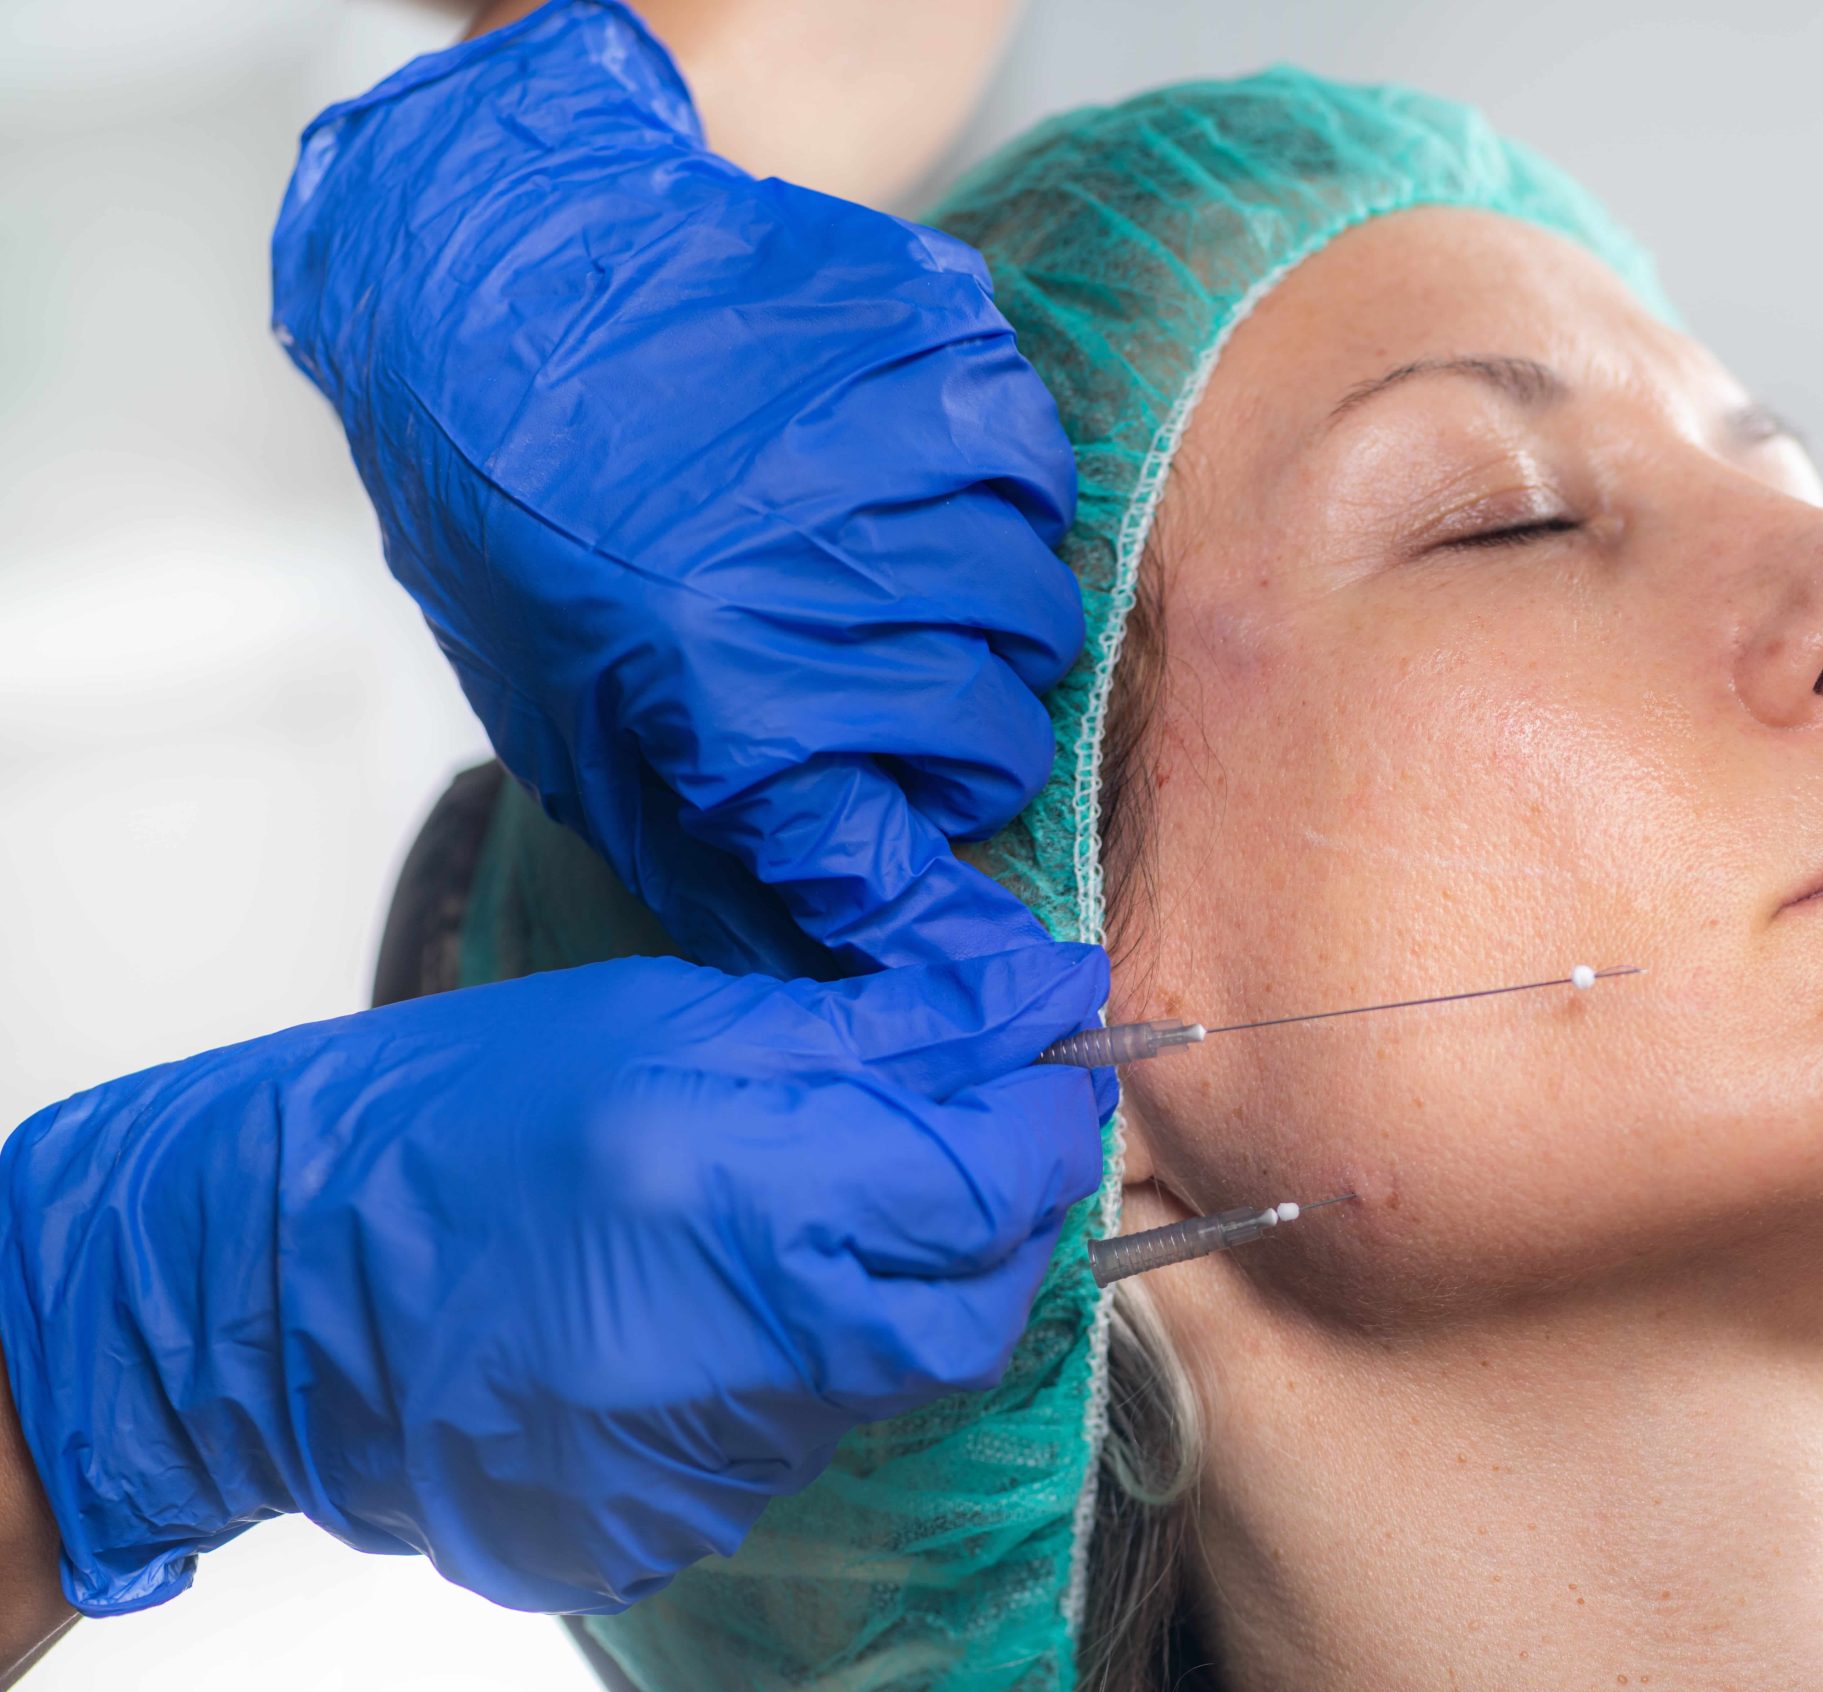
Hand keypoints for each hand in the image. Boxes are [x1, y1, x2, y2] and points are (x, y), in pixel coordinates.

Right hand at [0, 945, 1107, 1615]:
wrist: (261, 1289)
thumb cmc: (444, 1117)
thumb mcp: (665, 1016)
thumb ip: (872, 1025)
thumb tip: (1035, 995)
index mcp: (732, 1184)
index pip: (990, 1170)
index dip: (1044, 1105)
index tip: (1045, 1052)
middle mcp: (737, 1343)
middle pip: (978, 1295)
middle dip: (1001, 1206)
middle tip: (958, 1130)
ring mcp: (706, 1455)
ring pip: (905, 1370)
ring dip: (907, 1281)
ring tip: (812, 1203)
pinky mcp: (675, 1518)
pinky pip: (813, 1433)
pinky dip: (815, 1359)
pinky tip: (732, 1297)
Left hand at [272, 0, 1084, 977]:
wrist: (484, 283)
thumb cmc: (518, 530)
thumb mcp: (574, 727)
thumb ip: (708, 859)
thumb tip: (837, 973)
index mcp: (713, 692)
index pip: (884, 856)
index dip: (953, 924)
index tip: (1015, 967)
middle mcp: (802, 579)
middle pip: (996, 731)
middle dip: (974, 746)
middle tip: (922, 708)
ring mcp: (871, 443)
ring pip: (1035, 591)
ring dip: (999, 612)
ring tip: (927, 584)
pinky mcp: (915, 330)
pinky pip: (1029, 447)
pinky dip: (1007, 476)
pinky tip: (937, 475)